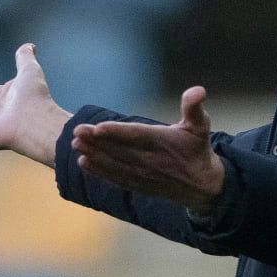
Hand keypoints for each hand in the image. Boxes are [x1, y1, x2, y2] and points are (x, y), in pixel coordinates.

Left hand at [70, 87, 225, 214]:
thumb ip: (195, 108)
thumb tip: (198, 90)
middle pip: (119, 150)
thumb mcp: (201, 126)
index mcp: (163, 142)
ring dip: (93, 154)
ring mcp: (141, 174)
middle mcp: (150, 160)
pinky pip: (114, 177)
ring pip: (113, 164)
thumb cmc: (197, 149)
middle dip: (96, 141)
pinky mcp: (137, 184)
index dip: (117, 132)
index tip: (98, 127)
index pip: (137, 136)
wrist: (202, 187)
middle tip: (76, 130)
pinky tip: (83, 163)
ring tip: (75, 144)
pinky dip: (98, 171)